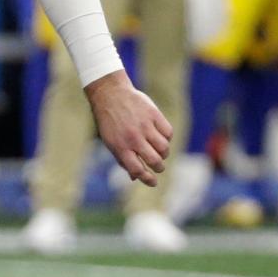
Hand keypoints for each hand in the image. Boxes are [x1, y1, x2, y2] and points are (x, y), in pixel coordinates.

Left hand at [84, 69, 172, 186]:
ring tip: (160, 151)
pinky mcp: (154, 115)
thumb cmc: (109, 122)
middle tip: (159, 166)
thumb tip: (135, 177)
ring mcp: (144, 126)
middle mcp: (133, 138)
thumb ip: (122, 160)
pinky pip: (168, 132)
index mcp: (120, 147)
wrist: (110, 94)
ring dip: (164, 153)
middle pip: (154, 161)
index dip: (148, 179)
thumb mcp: (110, 142)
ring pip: (164, 148)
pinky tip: (160, 136)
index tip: (153, 181)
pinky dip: (167, 137)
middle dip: (159, 167)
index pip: (138, 170)